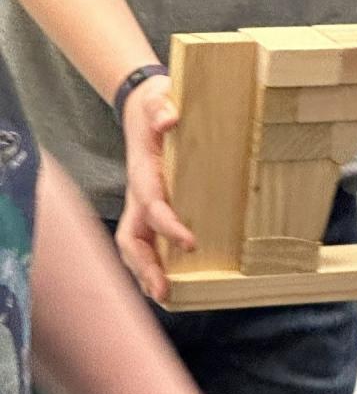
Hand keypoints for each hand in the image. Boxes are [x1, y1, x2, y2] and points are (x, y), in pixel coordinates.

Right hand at [115, 75, 194, 302]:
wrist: (141, 102)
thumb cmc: (155, 103)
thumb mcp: (159, 96)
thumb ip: (162, 106)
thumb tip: (170, 119)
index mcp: (143, 171)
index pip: (151, 204)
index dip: (167, 225)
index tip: (189, 242)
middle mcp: (138, 191)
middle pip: (131, 237)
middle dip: (145, 266)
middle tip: (164, 291)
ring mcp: (140, 200)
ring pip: (133, 244)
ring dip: (145, 272)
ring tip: (164, 297)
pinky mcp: (149, 204)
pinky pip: (145, 239)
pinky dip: (151, 262)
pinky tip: (167, 282)